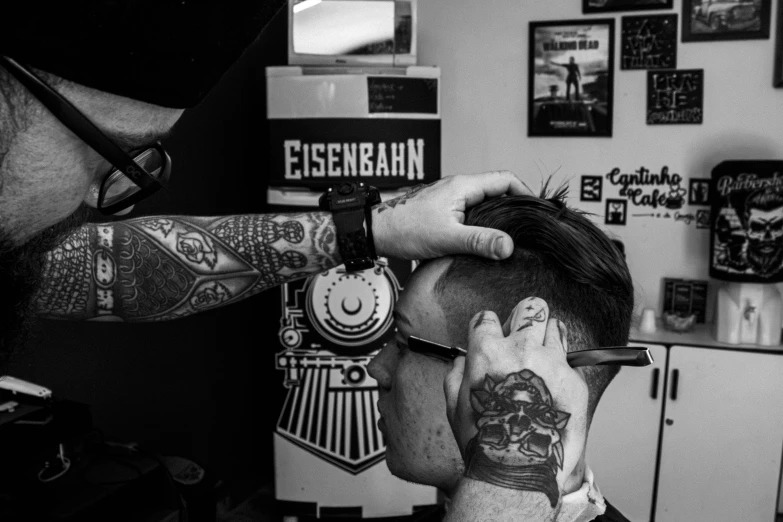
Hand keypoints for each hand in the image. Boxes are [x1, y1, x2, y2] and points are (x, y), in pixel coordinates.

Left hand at [371, 171, 529, 259]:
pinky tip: (485, 241)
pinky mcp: (444, 210)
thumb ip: (479, 241)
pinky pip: (472, 212)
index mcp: (463, 186)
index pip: (505, 180)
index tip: (536, 211)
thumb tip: (508, 247)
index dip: (525, 193)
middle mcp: (459, 187)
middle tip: (529, 226)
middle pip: (498, 190)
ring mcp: (451, 198)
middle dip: (515, 206)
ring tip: (512, 235)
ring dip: (498, 216)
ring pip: (484, 203)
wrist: (377, 231)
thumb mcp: (447, 237)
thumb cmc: (405, 229)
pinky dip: (483, 223)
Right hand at [443, 297, 588, 507]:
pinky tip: (553, 384)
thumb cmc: (485, 442)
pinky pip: (571, 361)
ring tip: (542, 355)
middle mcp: (522, 351)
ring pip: (556, 327)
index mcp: (488, 353)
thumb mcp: (454, 407)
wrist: (519, 468)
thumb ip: (455, 375)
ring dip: (547, 336)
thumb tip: (462, 362)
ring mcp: (552, 364)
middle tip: (523, 331)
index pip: (487, 318)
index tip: (490, 335)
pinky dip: (562, 368)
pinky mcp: (574, 381)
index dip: (487, 326)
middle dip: (526, 315)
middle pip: (531, 307)